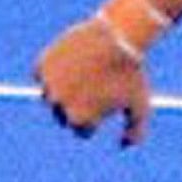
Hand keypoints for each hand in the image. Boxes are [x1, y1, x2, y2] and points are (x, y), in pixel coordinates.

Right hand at [36, 15, 152, 146]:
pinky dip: (52, 71)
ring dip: (63, 89)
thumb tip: (123, 146)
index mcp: (80, 119)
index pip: (82, 130)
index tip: (106, 99)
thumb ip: (135, 131)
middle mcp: (60, 105)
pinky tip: (70, 63)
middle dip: (77, 104)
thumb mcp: (140, 105)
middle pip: (63, 115)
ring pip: (51, 96)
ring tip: (84, 73)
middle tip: (94, 85)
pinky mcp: (42, 65)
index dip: (97, 116)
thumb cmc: (131, 73)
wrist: (118, 35)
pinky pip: (42, 75)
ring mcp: (49, 84)